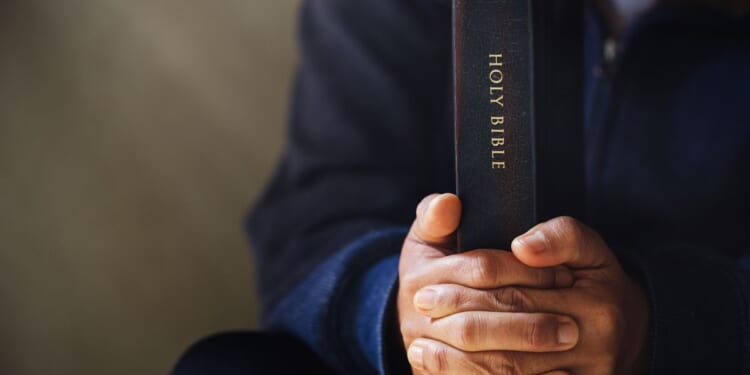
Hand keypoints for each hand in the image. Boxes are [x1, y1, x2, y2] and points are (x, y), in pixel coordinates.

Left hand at [408, 216, 649, 374]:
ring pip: (508, 370)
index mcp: (595, 300)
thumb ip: (561, 235)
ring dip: (458, 362)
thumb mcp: (588, 250)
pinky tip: (444, 373)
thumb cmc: (596, 285)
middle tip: (419, 308)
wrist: (630, 337)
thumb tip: (522, 246)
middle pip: (508, 330)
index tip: (428, 283)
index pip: (517, 288)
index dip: (470, 284)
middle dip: (457, 319)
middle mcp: (593, 342)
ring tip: (419, 348)